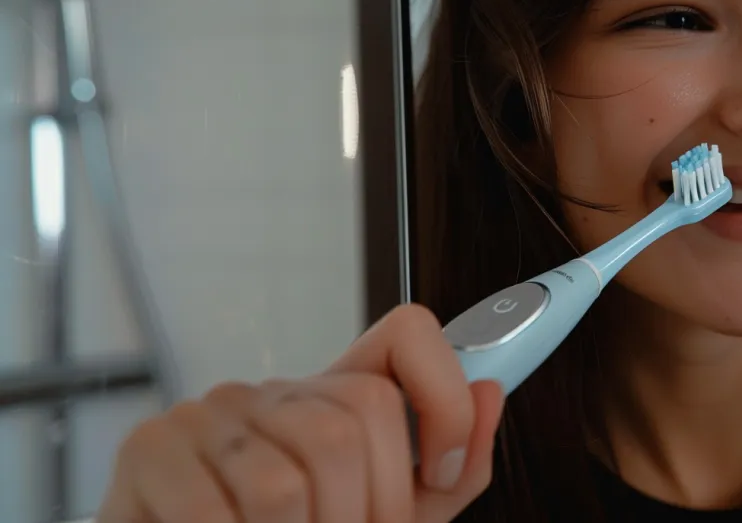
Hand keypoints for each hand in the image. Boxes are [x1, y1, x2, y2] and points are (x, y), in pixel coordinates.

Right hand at [96, 303, 504, 522]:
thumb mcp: (381, 514)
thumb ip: (445, 472)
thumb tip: (490, 393)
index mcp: (335, 399)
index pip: (409, 333)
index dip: (444, 394)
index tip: (441, 471)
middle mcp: (276, 391)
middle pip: (359, 420)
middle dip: (373, 512)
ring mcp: (213, 412)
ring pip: (295, 476)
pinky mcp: (154, 446)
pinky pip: (221, 507)